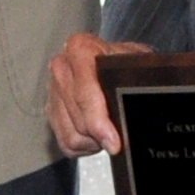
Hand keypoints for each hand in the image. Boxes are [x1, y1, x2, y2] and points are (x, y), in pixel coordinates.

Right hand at [44, 32, 151, 155]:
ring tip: (110, 131)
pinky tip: (98, 134)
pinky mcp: (51, 111)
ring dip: (94, 141)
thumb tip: (143, 103)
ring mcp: (53, 90)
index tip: (115, 141)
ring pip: (72, 135)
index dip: (99, 120)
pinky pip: (66, 143)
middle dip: (101, 133)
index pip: (84, 93)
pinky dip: (85, 146)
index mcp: (80, 48)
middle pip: (79, 119)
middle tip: (120, 137)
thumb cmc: (129, 63)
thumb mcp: (139, 62)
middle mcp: (62, 67)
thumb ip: (138, 79)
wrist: (117, 63)